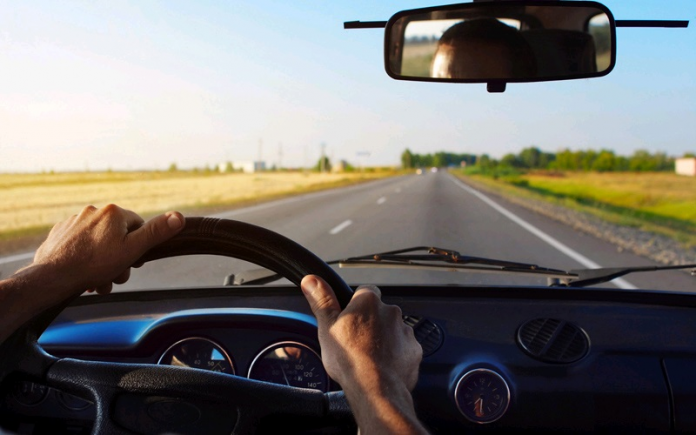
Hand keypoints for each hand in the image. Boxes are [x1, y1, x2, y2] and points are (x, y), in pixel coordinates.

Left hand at [26, 204, 184, 296]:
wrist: (52, 276)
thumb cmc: (94, 264)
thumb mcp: (132, 250)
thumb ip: (155, 233)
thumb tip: (179, 216)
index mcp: (114, 212)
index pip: (138, 226)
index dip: (138, 246)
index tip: (132, 261)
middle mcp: (93, 211)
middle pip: (118, 236)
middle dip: (119, 259)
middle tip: (114, 276)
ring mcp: (74, 221)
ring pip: (99, 242)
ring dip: (103, 262)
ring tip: (98, 280)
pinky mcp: (61, 233)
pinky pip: (80, 244)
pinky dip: (85, 258)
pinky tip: (83, 272)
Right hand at [300, 275, 420, 390]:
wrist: (375, 388)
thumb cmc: (350, 359)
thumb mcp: (326, 327)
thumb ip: (322, 301)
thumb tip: (312, 280)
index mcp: (368, 302)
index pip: (365, 291)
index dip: (356, 304)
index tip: (349, 317)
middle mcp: (390, 312)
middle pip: (379, 312)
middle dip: (371, 323)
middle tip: (356, 341)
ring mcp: (405, 331)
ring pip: (392, 330)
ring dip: (384, 338)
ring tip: (369, 356)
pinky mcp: (414, 350)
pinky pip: (404, 348)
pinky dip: (396, 354)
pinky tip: (383, 366)